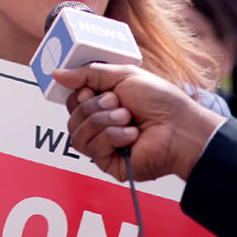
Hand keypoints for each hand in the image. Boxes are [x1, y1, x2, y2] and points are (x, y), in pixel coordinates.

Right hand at [55, 63, 225, 181]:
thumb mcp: (123, 75)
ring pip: (78, 134)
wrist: (179, 127)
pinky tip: (132, 135)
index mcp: (104, 103)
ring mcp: (105, 145)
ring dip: (104, 121)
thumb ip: (87, 74)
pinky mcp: (109, 163)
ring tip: (127, 118)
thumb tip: (57, 74)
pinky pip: (93, 149)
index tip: (93, 90)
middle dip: (94, 107)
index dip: (79, 95)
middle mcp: (102, 124)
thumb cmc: (160, 101)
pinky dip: (113, 137)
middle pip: (73, 117)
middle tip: (118, 103)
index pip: (74, 101)